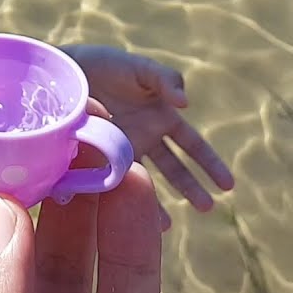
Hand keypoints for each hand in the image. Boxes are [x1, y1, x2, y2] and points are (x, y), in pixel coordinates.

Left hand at [61, 44, 234, 229]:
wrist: (64, 72)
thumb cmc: (105, 65)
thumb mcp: (138, 67)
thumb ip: (164, 79)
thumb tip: (185, 103)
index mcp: (161, 117)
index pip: (193, 146)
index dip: (210, 164)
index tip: (228, 186)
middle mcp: (146, 137)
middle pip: (174, 169)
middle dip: (192, 188)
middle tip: (208, 208)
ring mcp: (122, 149)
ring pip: (146, 181)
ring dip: (157, 203)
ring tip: (166, 227)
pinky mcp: (98, 157)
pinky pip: (114, 183)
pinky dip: (120, 201)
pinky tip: (123, 219)